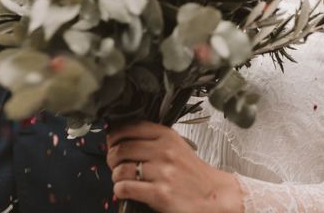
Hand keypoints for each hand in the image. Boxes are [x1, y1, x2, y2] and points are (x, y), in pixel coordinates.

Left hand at [107, 122, 242, 212]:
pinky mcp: (160, 193)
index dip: (114, 135)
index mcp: (167, 135)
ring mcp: (162, 172)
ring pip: (120, 169)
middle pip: (121, 148)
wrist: (212, 195)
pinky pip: (125, 188)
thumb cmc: (192, 173)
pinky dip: (119, 190)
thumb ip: (152, 138)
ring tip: (122, 179)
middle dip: (111, 158)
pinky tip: (125, 191)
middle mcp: (164, 151)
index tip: (112, 142)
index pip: (130, 127)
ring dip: (115, 176)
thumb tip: (120, 135)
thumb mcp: (176, 145)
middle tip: (114, 164)